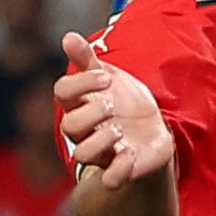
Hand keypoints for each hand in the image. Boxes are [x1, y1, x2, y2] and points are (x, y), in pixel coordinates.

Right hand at [57, 32, 171, 186]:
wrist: (153, 133)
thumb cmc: (126, 103)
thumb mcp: (111, 77)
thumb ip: (88, 60)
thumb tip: (67, 36)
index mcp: (81, 104)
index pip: (62, 93)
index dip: (81, 83)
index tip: (106, 78)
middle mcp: (86, 130)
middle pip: (70, 126)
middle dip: (92, 113)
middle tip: (113, 106)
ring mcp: (102, 152)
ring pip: (83, 154)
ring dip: (102, 140)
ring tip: (120, 130)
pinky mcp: (119, 170)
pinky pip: (110, 179)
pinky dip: (119, 169)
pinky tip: (130, 153)